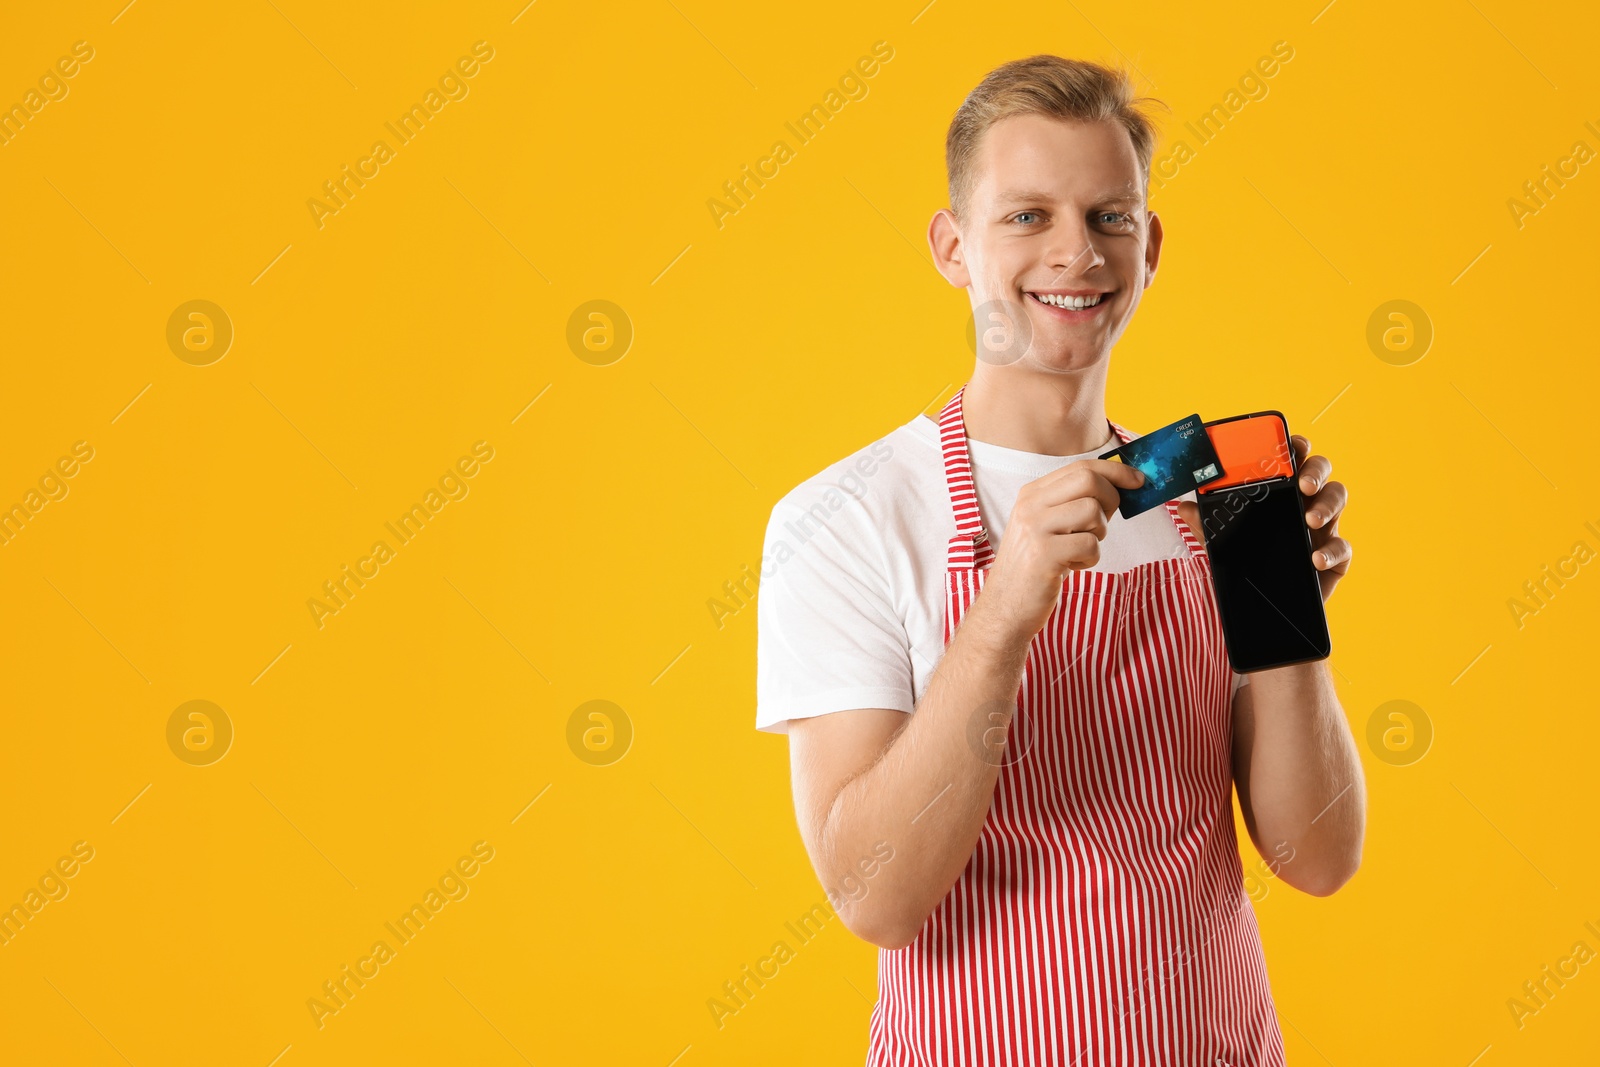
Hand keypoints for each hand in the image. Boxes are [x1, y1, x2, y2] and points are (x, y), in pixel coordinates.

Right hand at [981, 459, 1145, 641]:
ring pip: (1093, 511)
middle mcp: (1030, 506)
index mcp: (1032, 494)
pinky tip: (1071, 566)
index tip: (1138, 480)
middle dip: (1111, 500)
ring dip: (1099, 534)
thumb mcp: (1046, 526)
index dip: (1116, 471)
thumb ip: (1074, 504)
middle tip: (1102, 525)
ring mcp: (1035, 529)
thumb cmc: (1035, 567)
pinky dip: (1090, 559)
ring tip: (1080, 549)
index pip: (1080, 467)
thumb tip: (1121, 487)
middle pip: (1089, 480)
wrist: (1005, 606)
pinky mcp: (1044, 555)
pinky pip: (1090, 545)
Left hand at [1174, 434, 1350, 602]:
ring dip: (1327, 505)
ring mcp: (1323, 527)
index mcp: (1279, 494)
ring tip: (1310, 520)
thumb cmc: (1248, 566)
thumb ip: (1206, 525)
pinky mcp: (1335, 555)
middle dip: (1316, 471)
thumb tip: (1183, 506)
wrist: (1264, 611)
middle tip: (1303, 484)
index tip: (1292, 444)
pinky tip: (1316, 558)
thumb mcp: (1222, 545)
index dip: (1295, 446)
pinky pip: (1343, 546)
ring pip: (1338, 499)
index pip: (1291, 460)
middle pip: (1320, 471)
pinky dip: (1332, 550)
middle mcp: (1304, 503)